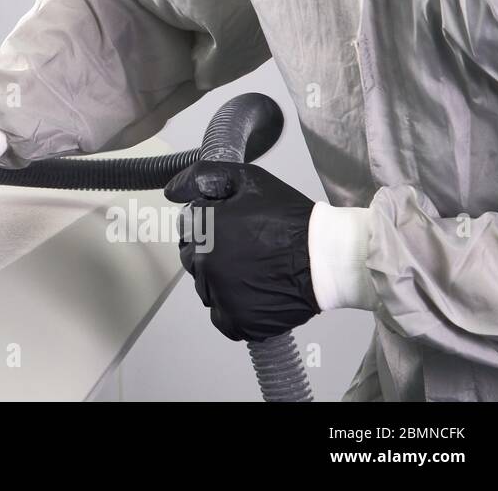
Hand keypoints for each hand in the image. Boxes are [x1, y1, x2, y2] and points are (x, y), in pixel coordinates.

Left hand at [164, 160, 319, 341]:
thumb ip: (202, 177)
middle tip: (244, 247)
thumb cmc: (286, 216)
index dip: (209, 222)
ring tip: (251, 269)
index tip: (232, 224)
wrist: (326, 256)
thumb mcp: (246, 180)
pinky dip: (232, 308)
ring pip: (206, 286)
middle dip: (210, 250)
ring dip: (220, 278)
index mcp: (201, 230)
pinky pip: (222, 317)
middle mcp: (203, 264)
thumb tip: (171, 191)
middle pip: (192, 257)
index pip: (188, 226)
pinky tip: (251, 294)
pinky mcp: (238, 321)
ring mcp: (219, 294)